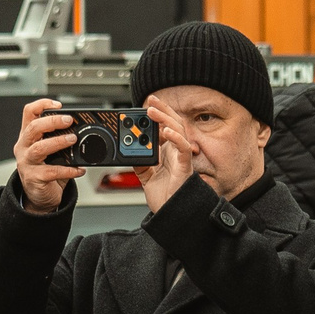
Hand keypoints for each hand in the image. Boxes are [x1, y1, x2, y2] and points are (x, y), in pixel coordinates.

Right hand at [14, 98, 81, 212]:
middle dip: (52, 121)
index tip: (58, 105)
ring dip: (58, 142)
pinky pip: (52, 171)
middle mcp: (24, 147)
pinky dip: (68, 169)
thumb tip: (81, 131)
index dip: (42, 105)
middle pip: (33, 128)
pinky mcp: (35, 178)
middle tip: (69, 121)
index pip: (29, 113)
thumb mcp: (49, 151)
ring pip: (39, 148)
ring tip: (73, 139)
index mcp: (28, 136)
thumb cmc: (45, 170)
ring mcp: (27, 163)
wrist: (38, 196)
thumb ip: (59, 140)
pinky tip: (79, 169)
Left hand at [139, 95, 205, 213]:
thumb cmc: (164, 197)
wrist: (170, 214)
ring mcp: (181, 158)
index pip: (163, 127)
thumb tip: (130, 150)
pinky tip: (167, 132)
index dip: (157, 115)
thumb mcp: (145, 176)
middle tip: (151, 99)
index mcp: (167, 152)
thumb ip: (140, 162)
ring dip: (166, 119)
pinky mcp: (184, 167)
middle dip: (162, 110)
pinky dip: (176, 138)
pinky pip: (184, 149)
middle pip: (172, 124)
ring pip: (178, 131)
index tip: (146, 105)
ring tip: (153, 111)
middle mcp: (175, 152)